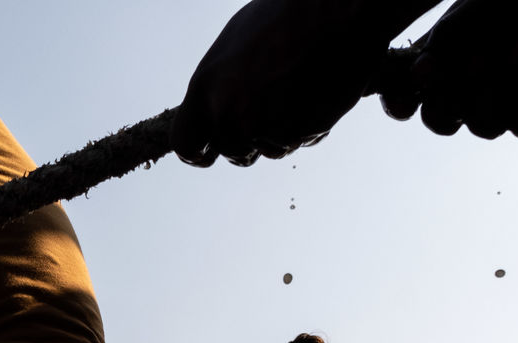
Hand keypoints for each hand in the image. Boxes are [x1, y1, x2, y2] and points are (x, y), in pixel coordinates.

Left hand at [171, 0, 394, 166]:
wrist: (333, 12)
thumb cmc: (282, 18)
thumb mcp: (233, 46)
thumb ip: (218, 86)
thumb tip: (212, 110)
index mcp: (206, 87)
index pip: (185, 144)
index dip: (196, 153)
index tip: (207, 153)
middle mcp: (229, 113)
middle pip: (231, 152)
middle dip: (245, 139)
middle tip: (265, 110)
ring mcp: (264, 126)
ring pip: (266, 151)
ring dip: (277, 134)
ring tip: (292, 94)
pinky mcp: (298, 133)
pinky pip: (296, 144)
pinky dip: (304, 128)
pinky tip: (312, 96)